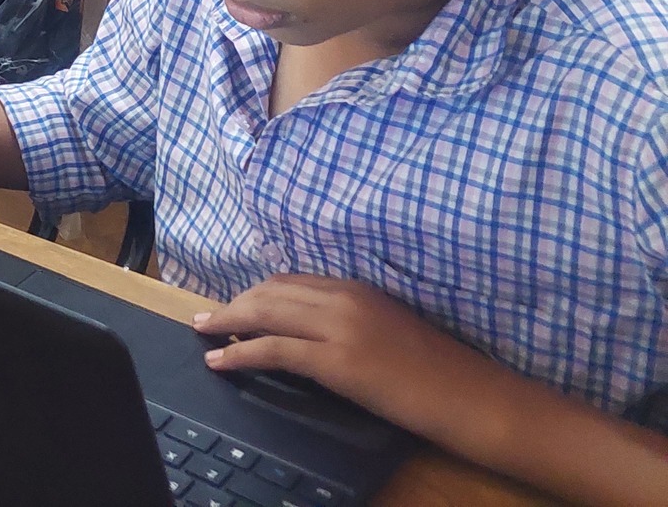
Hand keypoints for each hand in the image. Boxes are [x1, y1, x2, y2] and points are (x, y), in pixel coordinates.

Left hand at [195, 275, 496, 442]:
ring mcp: (339, 327)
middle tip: (206, 317)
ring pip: (264, 313)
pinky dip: (238, 352)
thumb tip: (313, 333)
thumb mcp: (389, 332)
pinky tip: (219, 360)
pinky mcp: (336, 360)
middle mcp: (344, 297)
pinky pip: (272, 349)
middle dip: (233, 303)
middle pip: (269, 291)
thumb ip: (351, 322)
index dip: (256, 293)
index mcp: (358, 288)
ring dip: (226, 322)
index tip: (235, 304)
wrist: (474, 397)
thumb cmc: (441, 373)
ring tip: (202, 332)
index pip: (291, 281)